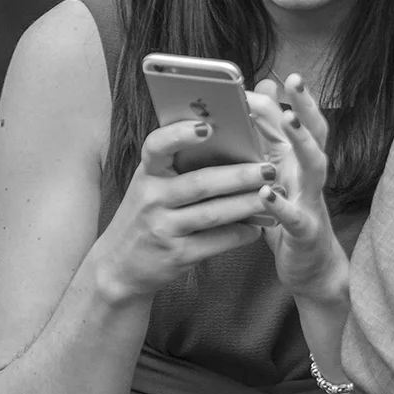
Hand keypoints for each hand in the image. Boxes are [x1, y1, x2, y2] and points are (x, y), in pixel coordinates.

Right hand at [92, 121, 273, 301]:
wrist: (119, 266)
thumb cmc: (147, 215)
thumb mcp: (152, 186)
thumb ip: (179, 167)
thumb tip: (232, 142)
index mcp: (148, 174)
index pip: (156, 147)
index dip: (180, 135)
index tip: (207, 127)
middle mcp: (152, 199)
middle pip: (200, 183)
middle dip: (239, 175)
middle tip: (269, 169)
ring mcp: (162, 228)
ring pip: (213, 213)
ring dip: (248, 204)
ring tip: (274, 194)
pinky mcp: (176, 255)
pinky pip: (216, 242)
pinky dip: (241, 233)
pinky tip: (257, 227)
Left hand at [250, 77, 346, 303]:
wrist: (311, 268)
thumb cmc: (290, 216)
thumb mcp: (278, 172)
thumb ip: (269, 133)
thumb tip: (264, 89)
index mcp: (302, 162)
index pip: (303, 121)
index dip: (292, 99)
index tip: (279, 77)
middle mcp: (311, 177)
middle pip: (316, 135)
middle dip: (307, 107)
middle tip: (296, 79)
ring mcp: (312, 202)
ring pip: (315, 167)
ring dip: (304, 143)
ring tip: (288, 121)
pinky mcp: (305, 232)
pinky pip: (295, 217)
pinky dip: (281, 205)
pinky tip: (266, 193)